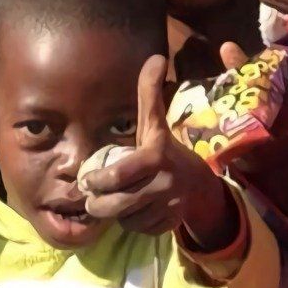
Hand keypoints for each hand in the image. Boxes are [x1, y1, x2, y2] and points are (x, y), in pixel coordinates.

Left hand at [80, 53, 236, 247]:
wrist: (199, 184)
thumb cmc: (165, 151)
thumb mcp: (155, 124)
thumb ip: (149, 94)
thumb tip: (155, 57)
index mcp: (155, 157)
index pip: (117, 175)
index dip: (97, 181)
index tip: (88, 181)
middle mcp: (163, 183)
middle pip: (115, 204)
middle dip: (99, 203)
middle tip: (95, 197)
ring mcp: (168, 206)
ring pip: (125, 219)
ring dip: (118, 213)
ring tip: (122, 200)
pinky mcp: (169, 225)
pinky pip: (138, 229)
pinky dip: (133, 223)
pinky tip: (137, 210)